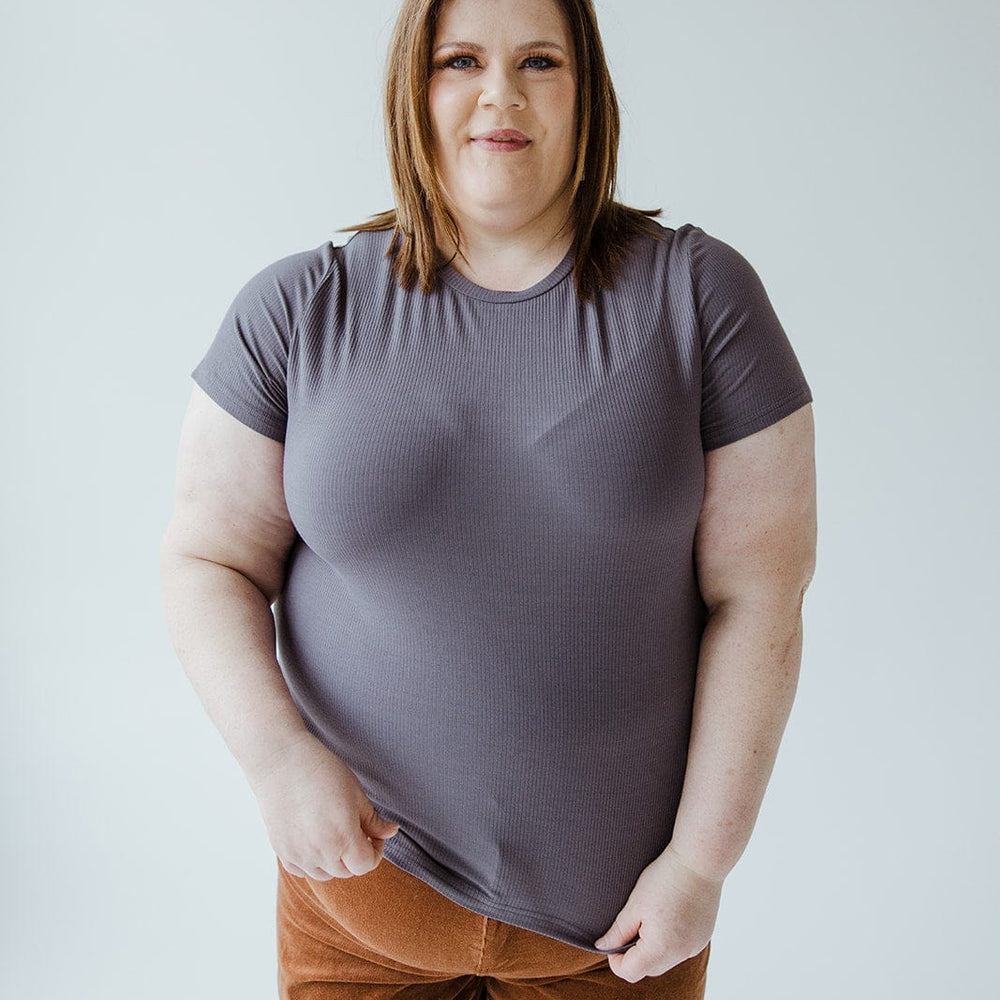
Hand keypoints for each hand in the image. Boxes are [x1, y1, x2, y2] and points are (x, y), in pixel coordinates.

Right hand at [248, 732, 398, 879]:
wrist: (281, 761)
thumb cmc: (322, 771)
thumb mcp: (356, 792)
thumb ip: (374, 820)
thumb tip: (390, 833)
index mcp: (342, 837)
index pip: (366, 865)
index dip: (375, 851)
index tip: (374, 835)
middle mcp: (319, 852)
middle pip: (347, 871)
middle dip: (356, 855)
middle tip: (356, 831)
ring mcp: (297, 854)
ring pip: (324, 874)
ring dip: (335, 861)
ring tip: (335, 835)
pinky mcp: (281, 850)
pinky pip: (302, 870)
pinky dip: (312, 862)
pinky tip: (314, 840)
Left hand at [594, 844, 722, 981]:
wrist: (698, 861)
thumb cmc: (664, 879)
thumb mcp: (634, 904)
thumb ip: (618, 931)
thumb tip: (603, 947)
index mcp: (660, 949)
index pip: (630, 972)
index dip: (615, 960)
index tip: (613, 939)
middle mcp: (680, 954)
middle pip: (649, 968)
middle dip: (634, 953)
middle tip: (630, 925)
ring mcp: (694, 947)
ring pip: (666, 959)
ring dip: (653, 948)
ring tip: (650, 917)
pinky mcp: (703, 937)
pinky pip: (680, 949)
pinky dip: (670, 940)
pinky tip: (668, 916)